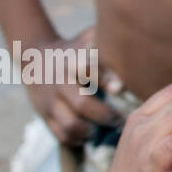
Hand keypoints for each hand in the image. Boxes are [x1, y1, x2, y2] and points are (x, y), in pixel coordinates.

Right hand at [24, 26, 123, 144]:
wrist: (34, 59)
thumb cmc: (73, 50)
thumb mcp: (85, 40)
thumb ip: (105, 40)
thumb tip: (136, 32)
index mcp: (73, 63)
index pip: (88, 70)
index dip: (106, 79)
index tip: (122, 88)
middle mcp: (61, 84)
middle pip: (82, 105)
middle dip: (105, 115)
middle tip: (121, 119)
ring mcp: (50, 102)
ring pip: (70, 125)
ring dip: (91, 131)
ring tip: (104, 129)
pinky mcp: (44, 115)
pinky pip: (59, 135)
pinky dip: (76, 139)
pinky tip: (89, 136)